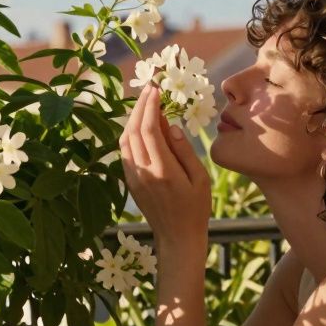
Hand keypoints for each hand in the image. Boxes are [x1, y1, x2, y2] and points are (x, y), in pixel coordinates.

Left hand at [119, 84, 211, 254]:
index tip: (156, 89)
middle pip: (134, 130)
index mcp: (164, 171)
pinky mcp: (130, 182)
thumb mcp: (200, 179)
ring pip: (125, 140)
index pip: (151, 129)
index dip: (151, 106)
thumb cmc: (196, 208)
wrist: (177, 237)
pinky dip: (129, 133)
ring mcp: (133, 177)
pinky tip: (139, 124)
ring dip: (132, 118)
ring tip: (145, 102)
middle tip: (149, 88)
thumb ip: (185, 151)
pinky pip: (124, 151)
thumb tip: (172, 126)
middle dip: (140, 105)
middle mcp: (144, 172)